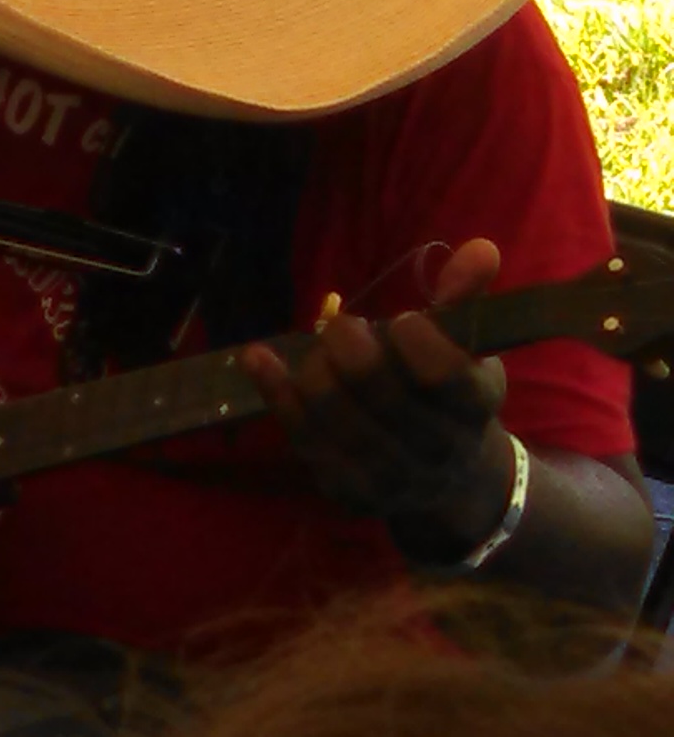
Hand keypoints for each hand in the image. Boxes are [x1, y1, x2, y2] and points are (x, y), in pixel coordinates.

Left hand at [241, 236, 513, 552]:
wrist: (448, 481)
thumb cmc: (449, 397)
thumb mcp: (467, 352)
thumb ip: (464, 301)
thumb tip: (480, 249)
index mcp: (473, 408)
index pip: (447, 377)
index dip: (420, 344)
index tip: (401, 321)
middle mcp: (436, 450)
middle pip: (383, 398)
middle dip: (352, 352)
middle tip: (344, 327)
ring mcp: (389, 476)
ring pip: (336, 417)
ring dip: (316, 370)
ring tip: (320, 349)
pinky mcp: (345, 488)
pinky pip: (300, 436)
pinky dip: (275, 390)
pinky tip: (258, 356)